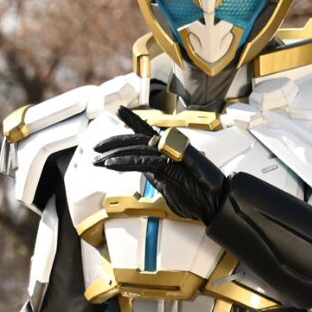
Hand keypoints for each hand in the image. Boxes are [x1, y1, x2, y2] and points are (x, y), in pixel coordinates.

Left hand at [94, 106, 227, 224]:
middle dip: (113, 142)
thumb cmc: (196, 195)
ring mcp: (170, 153)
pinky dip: (124, 162)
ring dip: (114, 154)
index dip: (132, 119)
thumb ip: (155, 174)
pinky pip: (142, 161)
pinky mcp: (170, 164)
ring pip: (137, 148)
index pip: (147, 130)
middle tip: (96, 148)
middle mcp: (169, 146)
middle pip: (137, 138)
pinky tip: (111, 165)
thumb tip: (143, 171)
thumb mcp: (169, 183)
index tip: (119, 111)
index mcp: (169, 149)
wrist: (215, 201)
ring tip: (97, 160)